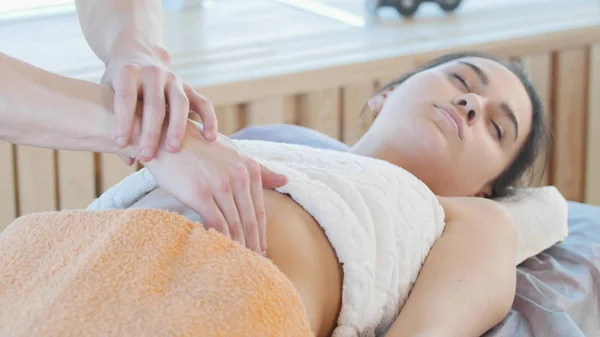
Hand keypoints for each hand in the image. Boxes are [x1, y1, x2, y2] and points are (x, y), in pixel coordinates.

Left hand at [101, 45, 217, 163]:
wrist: (137, 54)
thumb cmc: (119, 83)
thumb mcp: (108, 93)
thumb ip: (115, 124)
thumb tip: (128, 158)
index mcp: (129, 72)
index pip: (126, 98)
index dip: (123, 121)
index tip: (121, 143)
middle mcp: (153, 73)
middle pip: (154, 105)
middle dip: (150, 132)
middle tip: (146, 156)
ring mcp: (174, 79)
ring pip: (180, 104)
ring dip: (177, 128)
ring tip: (173, 150)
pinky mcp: (189, 87)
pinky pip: (203, 103)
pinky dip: (209, 119)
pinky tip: (210, 138)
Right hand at [145, 121, 287, 253]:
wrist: (164, 137)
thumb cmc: (199, 147)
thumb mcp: (233, 153)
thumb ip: (260, 170)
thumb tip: (286, 180)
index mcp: (249, 168)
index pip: (259, 210)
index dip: (261, 234)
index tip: (263, 251)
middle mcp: (238, 176)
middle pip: (250, 220)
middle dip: (254, 245)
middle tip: (256, 265)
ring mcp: (220, 184)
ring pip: (235, 224)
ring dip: (240, 246)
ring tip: (241, 264)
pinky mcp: (200, 193)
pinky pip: (215, 222)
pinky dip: (220, 238)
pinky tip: (221, 250)